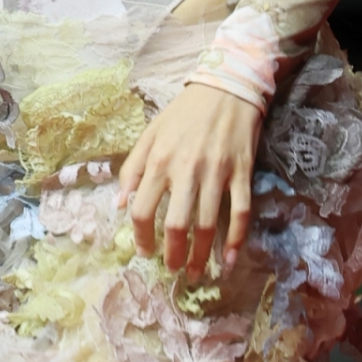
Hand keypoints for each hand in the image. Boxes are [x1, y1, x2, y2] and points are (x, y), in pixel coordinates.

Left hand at [117, 82, 262, 277]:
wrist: (225, 88)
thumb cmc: (183, 113)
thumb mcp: (150, 133)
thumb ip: (132, 168)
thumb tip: (120, 204)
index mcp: (159, 160)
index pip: (142, 209)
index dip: (141, 237)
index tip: (145, 251)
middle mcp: (186, 169)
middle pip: (176, 224)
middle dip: (172, 254)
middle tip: (172, 269)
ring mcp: (216, 172)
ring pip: (208, 225)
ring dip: (201, 256)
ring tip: (196, 273)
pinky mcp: (241, 172)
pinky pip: (240, 213)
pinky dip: (236, 240)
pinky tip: (229, 261)